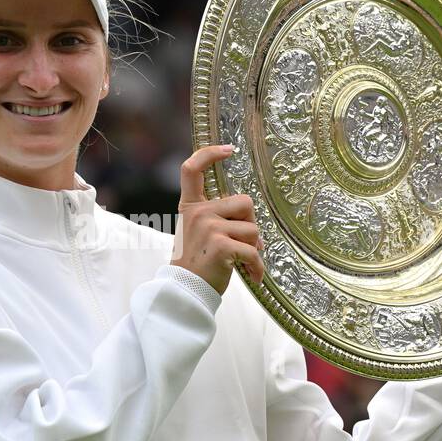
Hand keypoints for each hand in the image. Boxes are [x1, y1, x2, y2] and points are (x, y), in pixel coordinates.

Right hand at [171, 144, 264, 294]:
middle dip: (251, 223)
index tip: (228, 149)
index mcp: (190, 207)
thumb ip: (215, 218)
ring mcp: (209, 228)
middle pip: (244, 202)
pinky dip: (257, 267)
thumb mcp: (197, 233)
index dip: (209, 154)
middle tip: (246, 243)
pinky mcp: (221, 245)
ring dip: (254, 248)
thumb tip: (251, 223)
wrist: (184, 291)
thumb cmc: (196, 264)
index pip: (192, 169)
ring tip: (244, 262)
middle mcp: (198, 213)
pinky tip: (253, 276)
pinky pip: (253, 251)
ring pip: (253, 229)